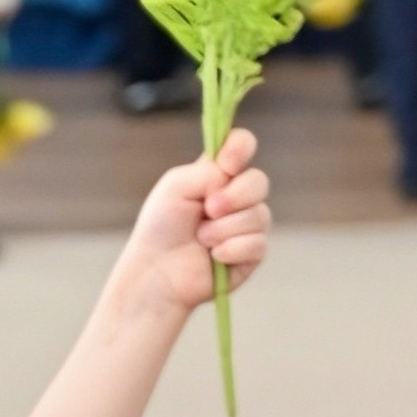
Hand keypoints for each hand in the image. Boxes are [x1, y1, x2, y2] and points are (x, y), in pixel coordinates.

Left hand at [121, 128, 269, 316]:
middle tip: (207, 209)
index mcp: (219, 174)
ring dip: (223, 229)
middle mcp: (238, 196)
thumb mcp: (176, 187)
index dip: (241, 148)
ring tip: (201, 239)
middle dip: (233, 197)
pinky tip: (213, 257)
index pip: (243, 145)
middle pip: (259, 182)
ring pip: (259, 216)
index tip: (227, 163)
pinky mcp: (252, 254)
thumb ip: (207, 171)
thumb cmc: (161, 227)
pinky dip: (230, 250)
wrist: (157, 271)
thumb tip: (232, 175)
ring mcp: (248, 225)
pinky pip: (257, 244)